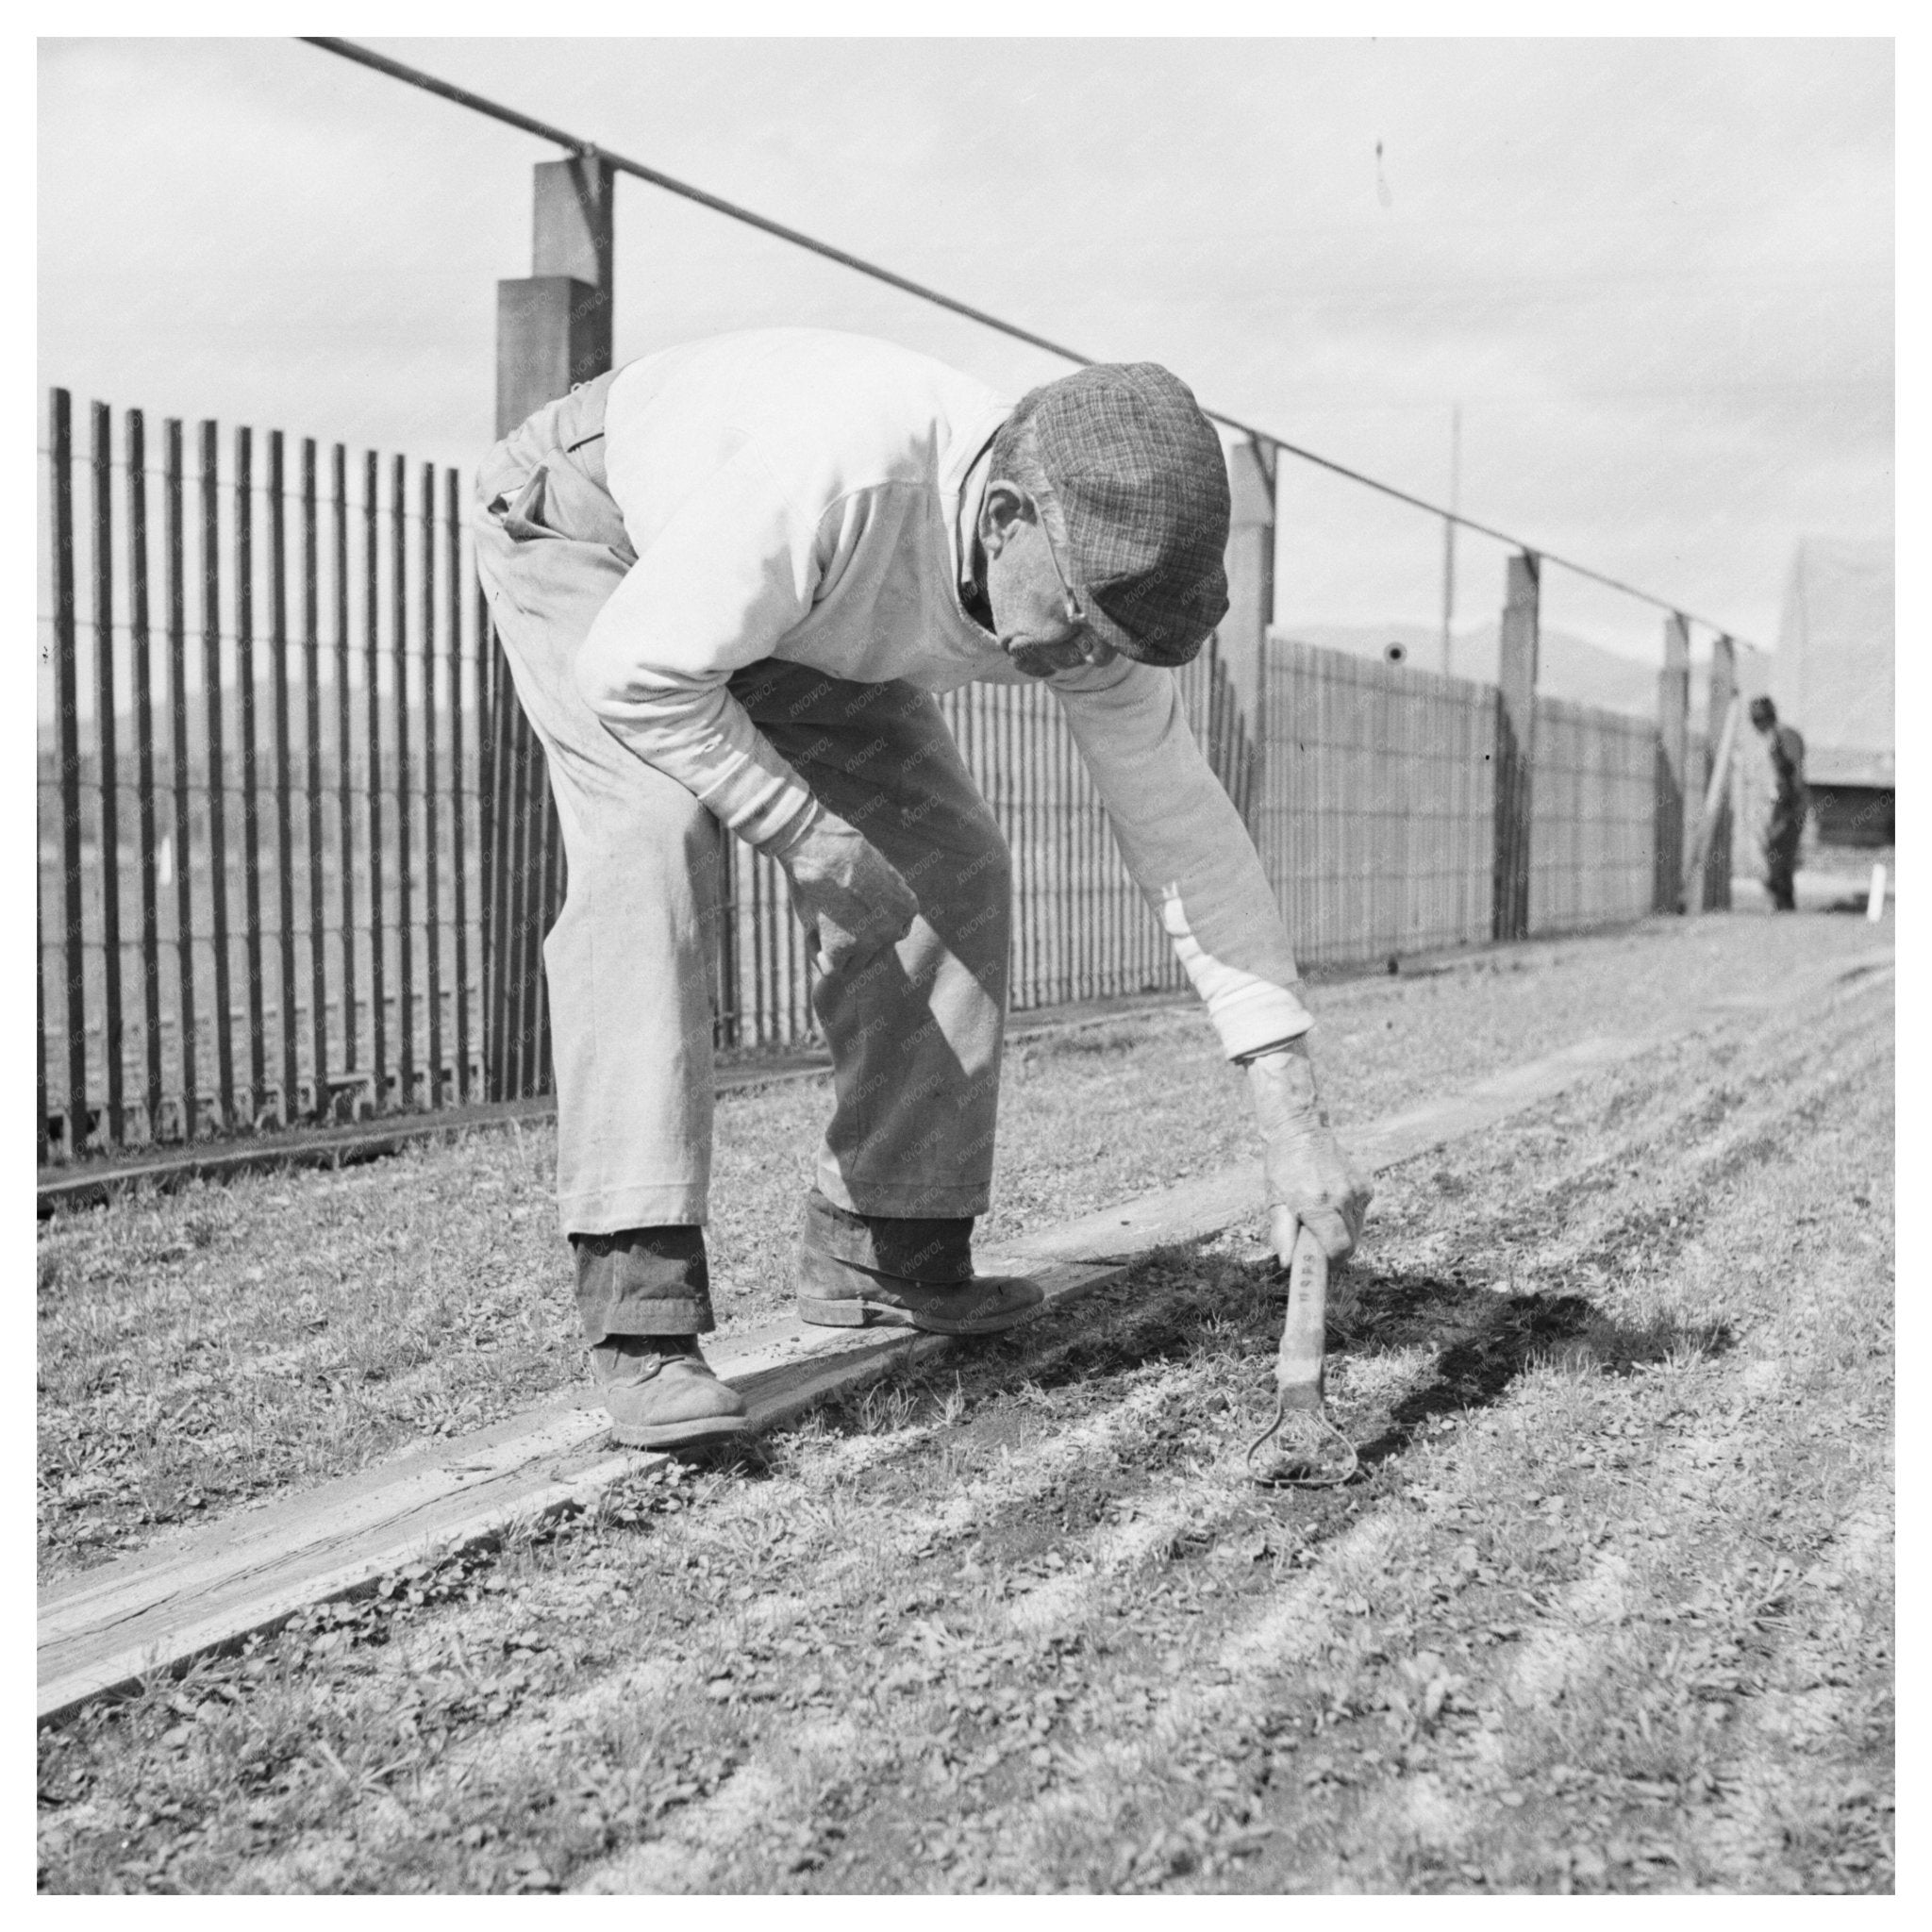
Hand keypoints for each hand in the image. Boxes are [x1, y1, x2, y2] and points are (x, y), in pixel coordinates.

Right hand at [771, 807, 919, 972]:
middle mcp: (893, 930)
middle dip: (859, 950)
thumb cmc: (844, 852)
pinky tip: (812, 932)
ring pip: (854, 967)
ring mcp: (868, 943)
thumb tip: (880, 916)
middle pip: (878, 955)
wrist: (824, 850)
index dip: (874, 932)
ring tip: (821, 925)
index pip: (896, 934)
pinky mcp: (841, 950)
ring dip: (838, 955)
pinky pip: (832, 970)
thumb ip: (886, 897)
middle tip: (836, 931)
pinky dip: (819, 957)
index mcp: (907, 908)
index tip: (857, 924)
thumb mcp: (879, 871)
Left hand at [1246, 1042, 1372, 1263]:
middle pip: (1349, 1245)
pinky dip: (1346, 1219)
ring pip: (1356, 1232)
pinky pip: (1359, 1216)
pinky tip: (1330, 1204)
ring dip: (1339, 1234)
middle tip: (1313, 1244)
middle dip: (1333, 1251)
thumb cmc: (1283, 1169)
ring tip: (1319, 1218)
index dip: (1330, 1263)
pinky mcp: (1366, 1187)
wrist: (1301, 1132)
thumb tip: (1287, 1263)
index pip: (1339, 1250)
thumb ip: (1282, 1234)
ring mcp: (1358, 1192)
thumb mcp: (1275, 1202)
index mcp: (1319, 1204)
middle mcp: (1343, 1198)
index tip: (1319, 1266)